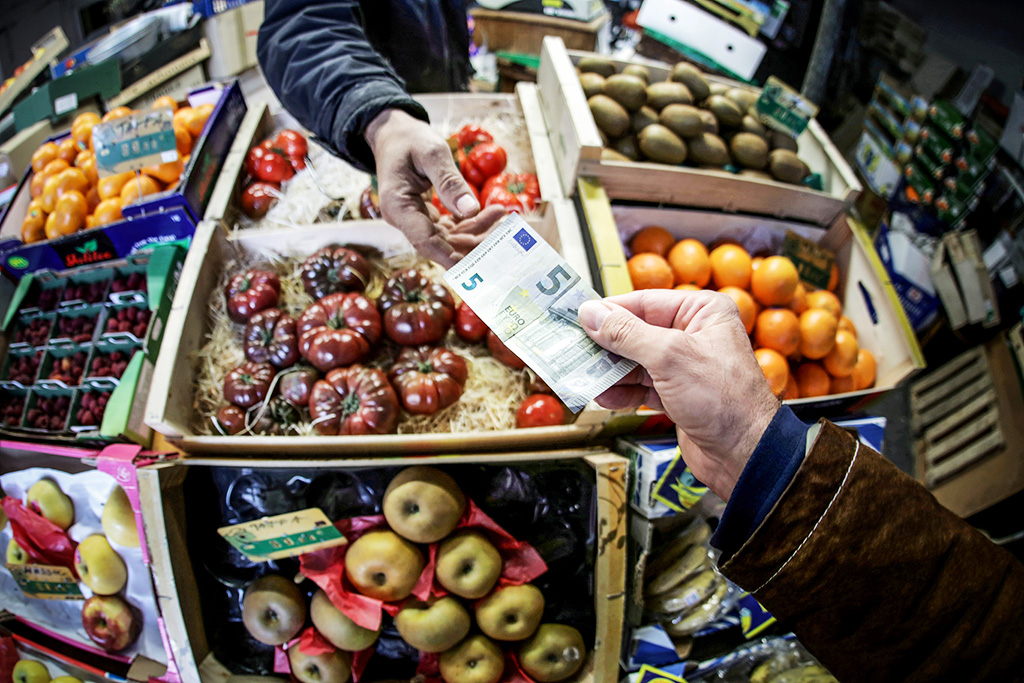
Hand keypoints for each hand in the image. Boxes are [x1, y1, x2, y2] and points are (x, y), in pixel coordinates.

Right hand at [366, 108, 491, 266]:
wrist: (395, 134)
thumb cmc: (410, 140)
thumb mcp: (432, 153)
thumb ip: (450, 182)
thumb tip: (471, 210)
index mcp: (397, 207)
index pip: (424, 241)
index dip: (450, 256)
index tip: (475, 265)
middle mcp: (404, 220)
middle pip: (441, 244)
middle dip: (473, 242)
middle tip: (503, 233)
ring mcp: (415, 220)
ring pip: (450, 237)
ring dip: (477, 231)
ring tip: (501, 215)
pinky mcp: (426, 217)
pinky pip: (452, 227)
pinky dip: (472, 221)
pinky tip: (494, 212)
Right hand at [578, 290, 778, 499]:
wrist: (745, 454)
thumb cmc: (724, 399)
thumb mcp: (669, 357)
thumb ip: (626, 334)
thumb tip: (591, 314)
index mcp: (702, 312)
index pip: (644, 302)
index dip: (609, 311)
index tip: (577, 317)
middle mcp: (694, 334)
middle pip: (635, 332)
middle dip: (606, 345)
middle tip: (573, 350)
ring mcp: (684, 366)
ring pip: (634, 362)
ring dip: (610, 372)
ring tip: (585, 376)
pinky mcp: (677, 395)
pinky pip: (641, 386)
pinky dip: (622, 392)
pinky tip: (604, 397)